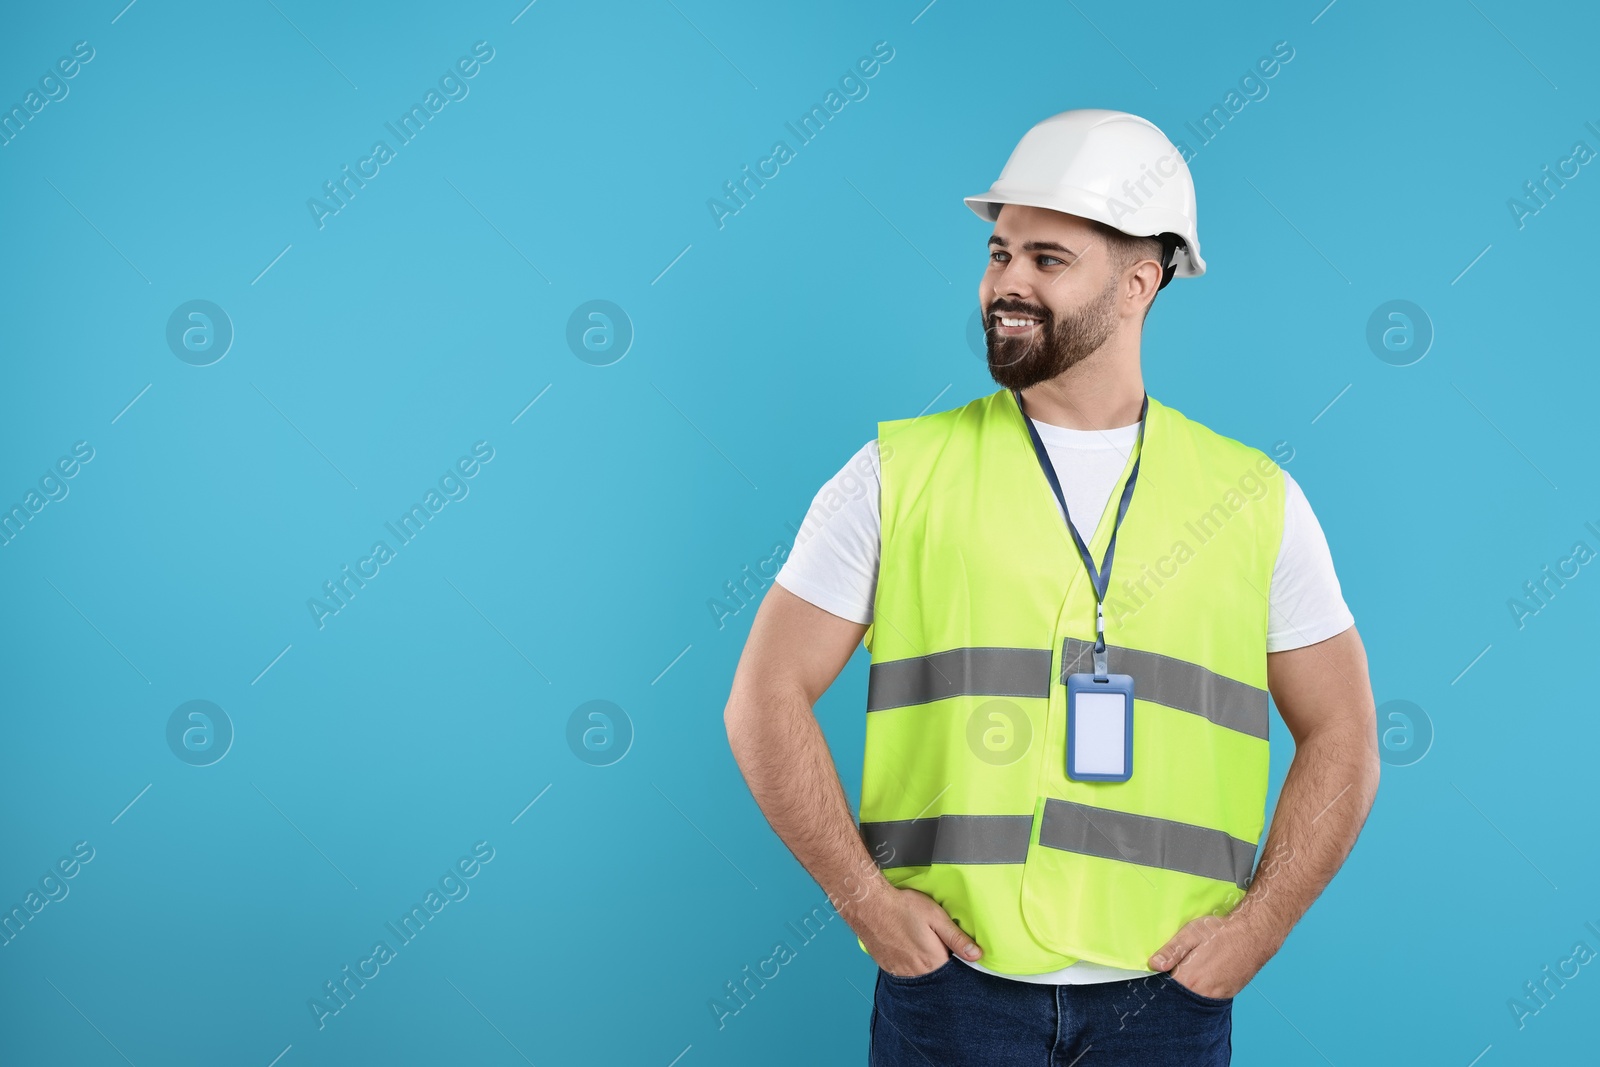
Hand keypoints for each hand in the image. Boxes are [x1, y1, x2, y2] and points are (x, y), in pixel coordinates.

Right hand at [854, 885, 983, 977]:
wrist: (869, 905)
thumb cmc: (903, 907)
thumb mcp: (936, 917)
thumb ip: (957, 938)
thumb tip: (976, 955)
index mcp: (933, 962)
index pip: (953, 973)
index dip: (957, 963)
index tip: (955, 952)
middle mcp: (916, 973)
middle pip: (936, 976)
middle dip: (940, 964)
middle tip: (935, 944)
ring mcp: (899, 972)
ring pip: (920, 976)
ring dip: (924, 966)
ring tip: (920, 945)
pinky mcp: (887, 967)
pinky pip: (904, 973)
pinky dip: (909, 965)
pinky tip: (908, 949)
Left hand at [1147, 913, 1264, 1000]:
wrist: (1253, 935)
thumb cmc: (1221, 932)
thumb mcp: (1190, 934)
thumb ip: (1172, 951)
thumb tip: (1153, 964)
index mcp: (1189, 978)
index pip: (1164, 990)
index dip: (1158, 982)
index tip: (1157, 973)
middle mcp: (1202, 993)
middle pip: (1178, 998)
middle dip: (1171, 989)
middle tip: (1174, 970)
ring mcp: (1216, 997)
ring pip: (1193, 1001)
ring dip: (1187, 991)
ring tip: (1190, 972)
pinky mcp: (1227, 996)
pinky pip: (1208, 1000)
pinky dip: (1201, 993)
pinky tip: (1201, 978)